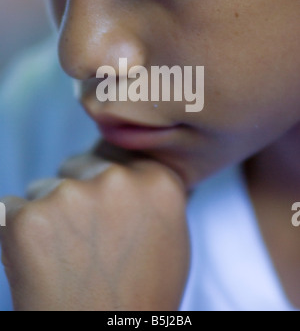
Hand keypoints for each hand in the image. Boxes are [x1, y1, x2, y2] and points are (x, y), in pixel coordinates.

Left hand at [0, 143, 189, 310]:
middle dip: (76, 195)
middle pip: (78, 166)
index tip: (106, 219)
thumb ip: (150, 196)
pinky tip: (37, 265)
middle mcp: (117, 179)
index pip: (115, 161)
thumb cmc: (137, 298)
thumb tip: (130, 172)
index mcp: (157, 181)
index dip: (105, 189)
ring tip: (64, 261)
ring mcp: (70, 196)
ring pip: (43, 188)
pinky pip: (9, 209)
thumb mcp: (170, 239)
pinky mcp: (28, 218)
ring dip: (47, 215)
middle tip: (84, 244)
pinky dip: (16, 232)